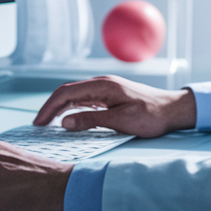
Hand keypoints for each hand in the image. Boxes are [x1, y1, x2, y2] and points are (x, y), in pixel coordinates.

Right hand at [33, 75, 196, 136]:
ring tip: (46, 125)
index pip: (66, 93)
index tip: (38, 124)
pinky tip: (66, 120)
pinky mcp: (109, 95)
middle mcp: (101, 83)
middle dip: (49, 108)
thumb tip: (64, 123)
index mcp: (103, 86)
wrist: (173, 109)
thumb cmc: (151, 116)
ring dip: (59, 108)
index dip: (48, 108)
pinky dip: (70, 109)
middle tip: (37, 127)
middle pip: (66, 92)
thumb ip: (92, 121)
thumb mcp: (121, 122)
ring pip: (74, 95)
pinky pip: (84, 99)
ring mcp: (105, 88)